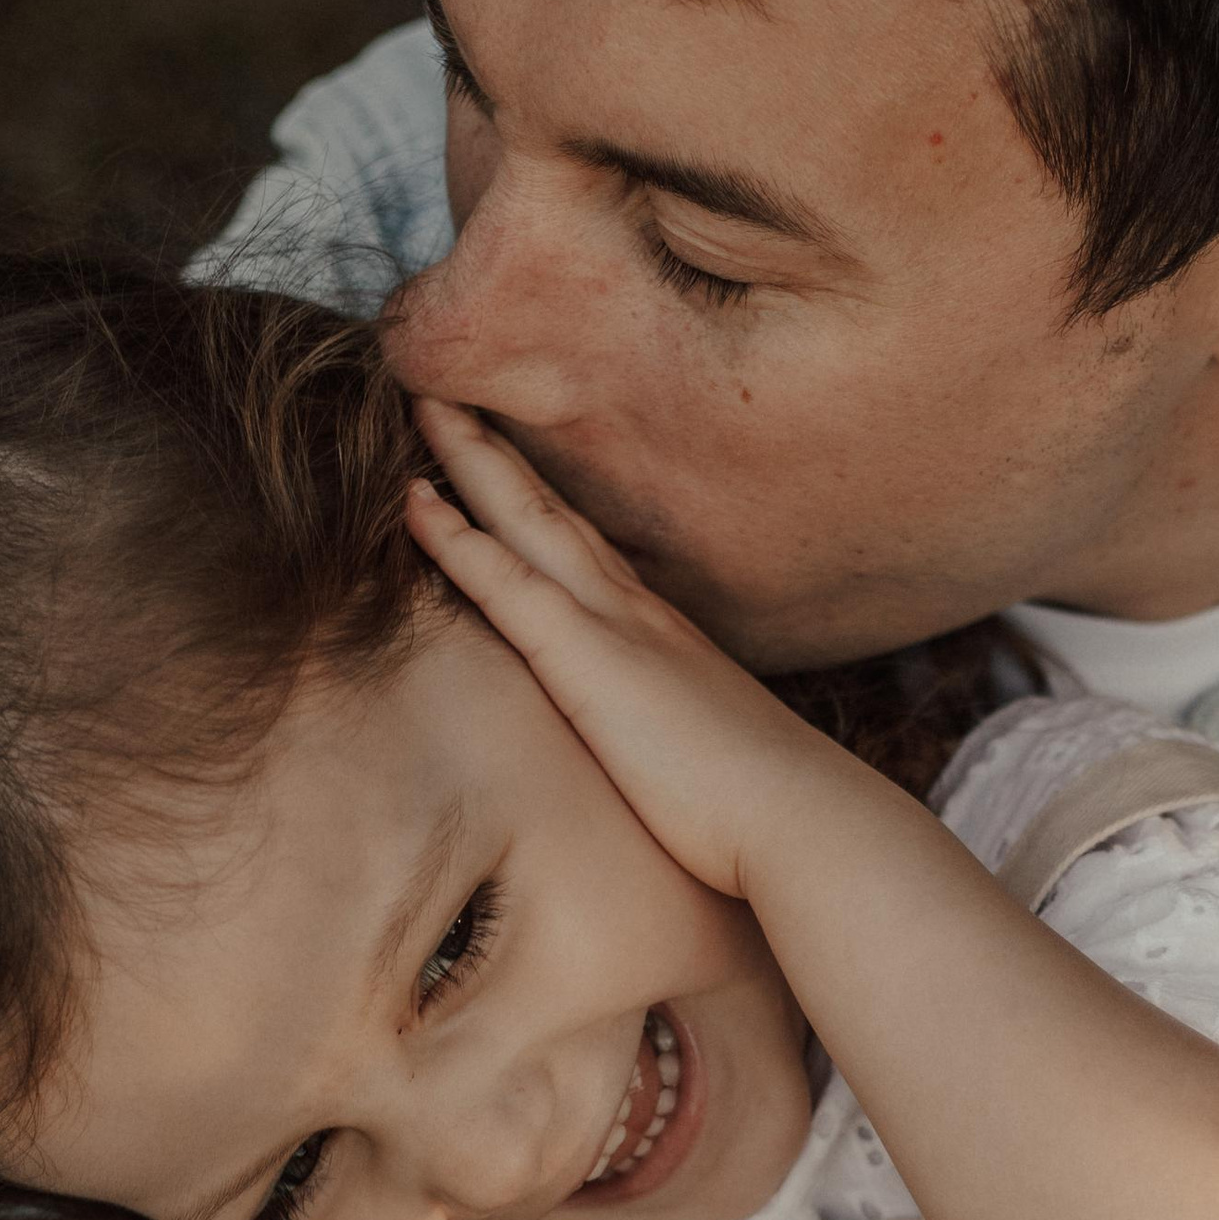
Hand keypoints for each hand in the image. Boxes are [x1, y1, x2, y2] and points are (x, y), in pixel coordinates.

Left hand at [407, 401, 826, 898]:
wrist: (806, 823)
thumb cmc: (770, 818)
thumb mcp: (719, 767)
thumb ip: (691, 749)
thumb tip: (687, 775)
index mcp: (667, 643)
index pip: (593, 558)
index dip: (547, 511)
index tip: (509, 470)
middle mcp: (640, 616)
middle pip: (557, 516)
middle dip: (503, 456)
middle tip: (452, 395)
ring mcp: (614, 628)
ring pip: (527, 520)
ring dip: (473, 460)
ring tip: (424, 403)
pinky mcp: (587, 661)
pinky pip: (505, 582)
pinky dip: (456, 538)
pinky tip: (411, 499)